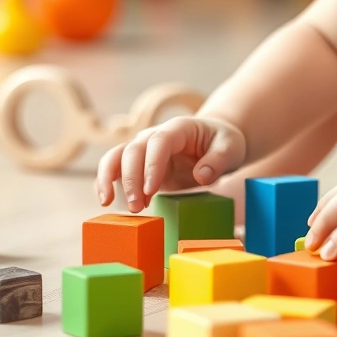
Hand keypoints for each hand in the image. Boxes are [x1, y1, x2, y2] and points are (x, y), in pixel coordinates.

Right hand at [96, 116, 245, 211]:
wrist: (214, 142)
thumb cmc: (223, 143)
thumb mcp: (231, 148)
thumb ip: (218, 160)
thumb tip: (201, 176)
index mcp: (178, 129)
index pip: (159, 142)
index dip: (152, 165)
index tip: (152, 190)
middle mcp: (155, 136)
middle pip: (133, 150)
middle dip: (130, 179)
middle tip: (136, 207)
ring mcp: (144, 151)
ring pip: (116, 156)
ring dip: (110, 178)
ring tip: (108, 203)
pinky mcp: (139, 166)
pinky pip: (115, 168)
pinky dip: (106, 181)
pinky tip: (105, 199)